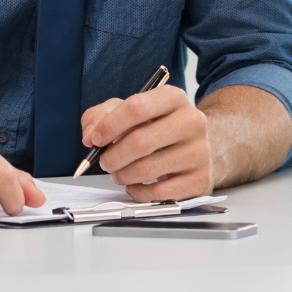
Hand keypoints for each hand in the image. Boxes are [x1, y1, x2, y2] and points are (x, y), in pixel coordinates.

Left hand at [80, 85, 211, 201]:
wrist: (200, 146)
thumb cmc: (159, 127)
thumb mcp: (131, 110)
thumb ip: (102, 115)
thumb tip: (90, 135)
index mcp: (173, 98)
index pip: (137, 107)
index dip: (110, 125)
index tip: (95, 138)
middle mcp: (191, 122)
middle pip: (140, 141)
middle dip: (113, 156)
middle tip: (104, 162)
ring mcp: (199, 152)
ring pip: (147, 169)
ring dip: (123, 175)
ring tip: (118, 173)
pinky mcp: (201, 181)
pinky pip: (159, 194)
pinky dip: (138, 193)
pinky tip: (134, 186)